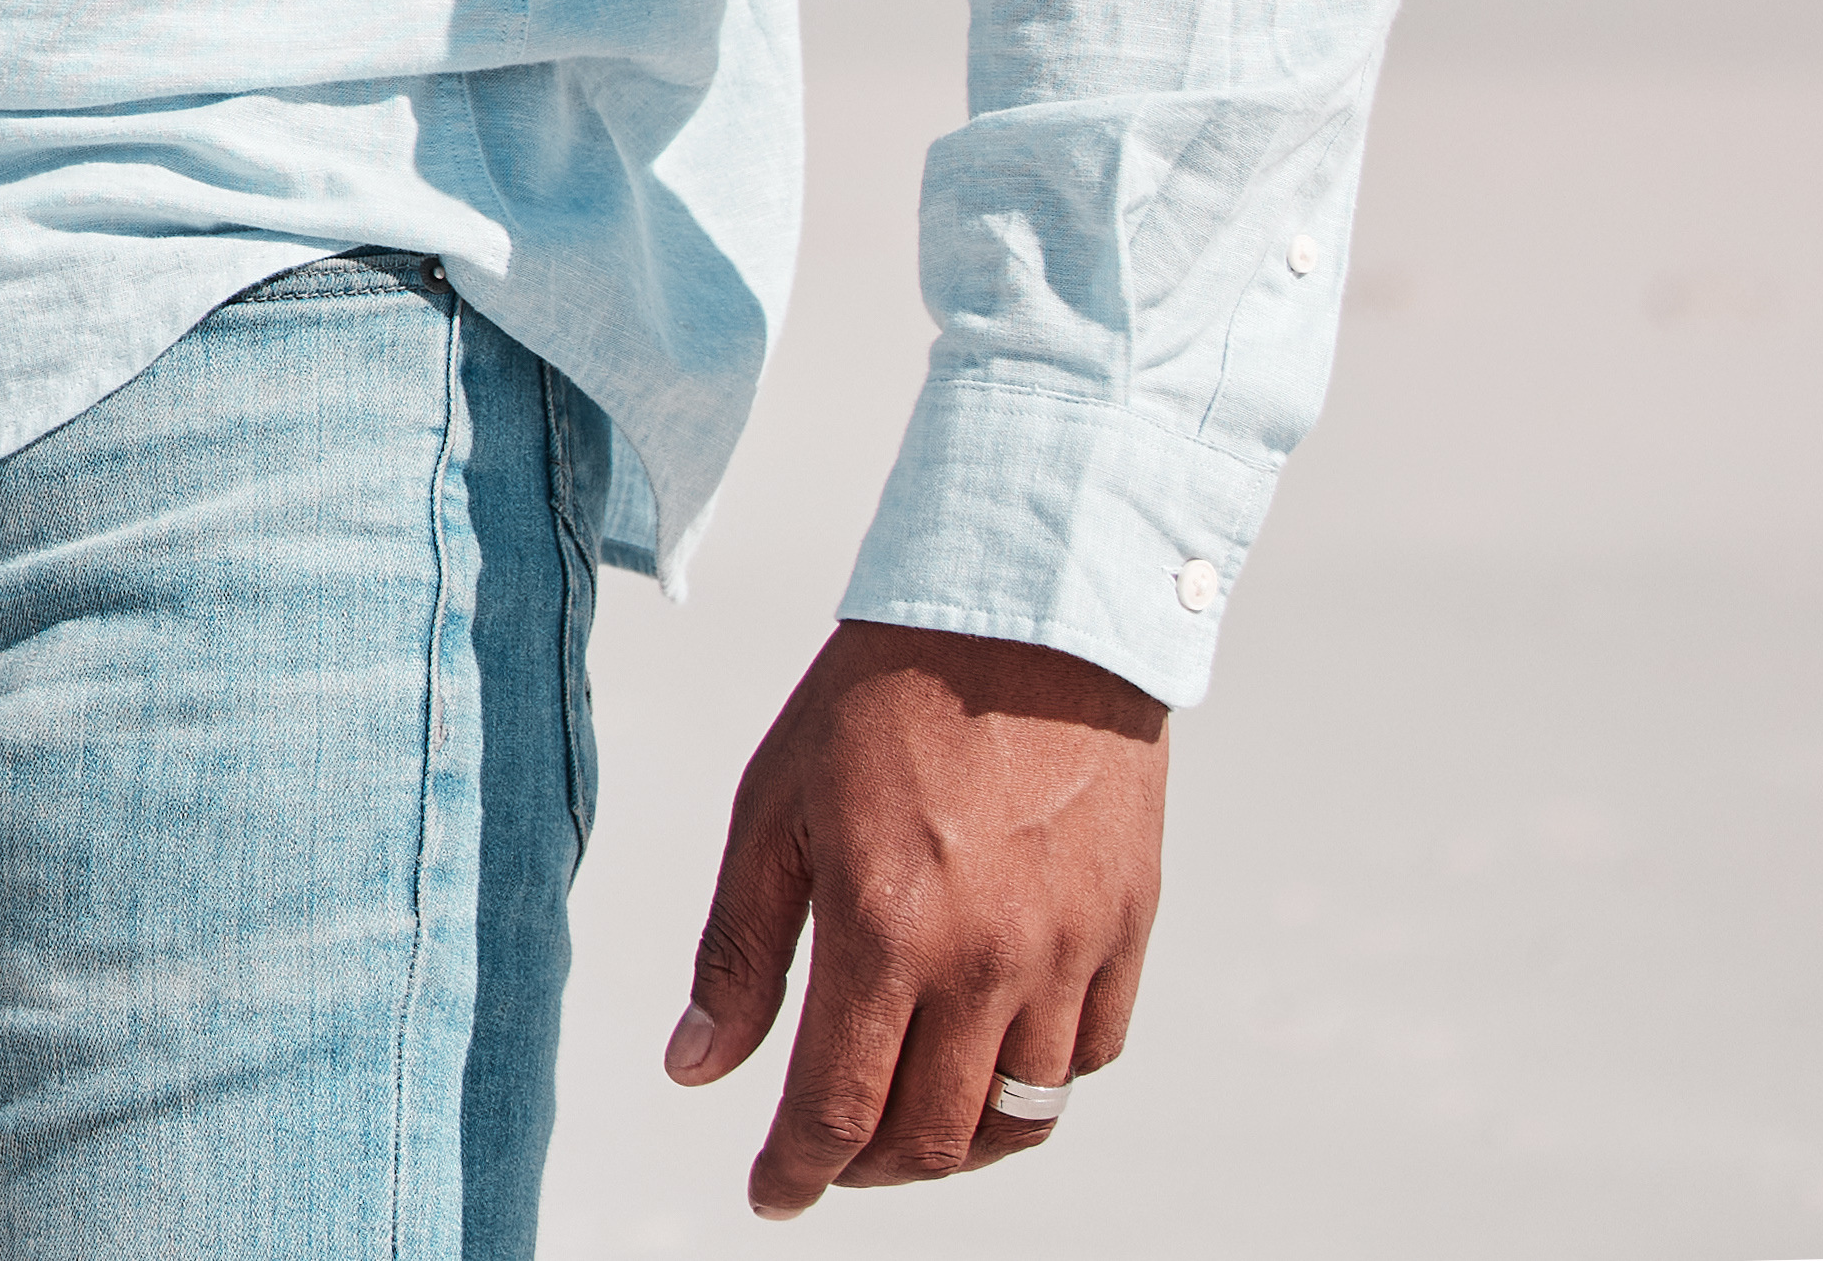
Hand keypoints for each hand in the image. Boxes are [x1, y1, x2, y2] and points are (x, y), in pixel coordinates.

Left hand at [669, 621, 1169, 1215]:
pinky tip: (987, 1063)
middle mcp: (987, 961)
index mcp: (886, 931)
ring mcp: (1069, 954)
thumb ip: (739, 953)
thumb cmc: (878, 705)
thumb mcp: (773, 812)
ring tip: (904, 1126)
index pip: (841, 1107)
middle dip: (870, 1168)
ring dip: (955, 1145)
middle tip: (828, 1158)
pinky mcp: (1127, 933)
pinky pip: (1087, 1058)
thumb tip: (695, 1072)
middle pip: (934, 1135)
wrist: (1025, 624)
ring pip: (1021, 1116)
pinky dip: (1035, 1086)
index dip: (799, 1171)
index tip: (771, 1197)